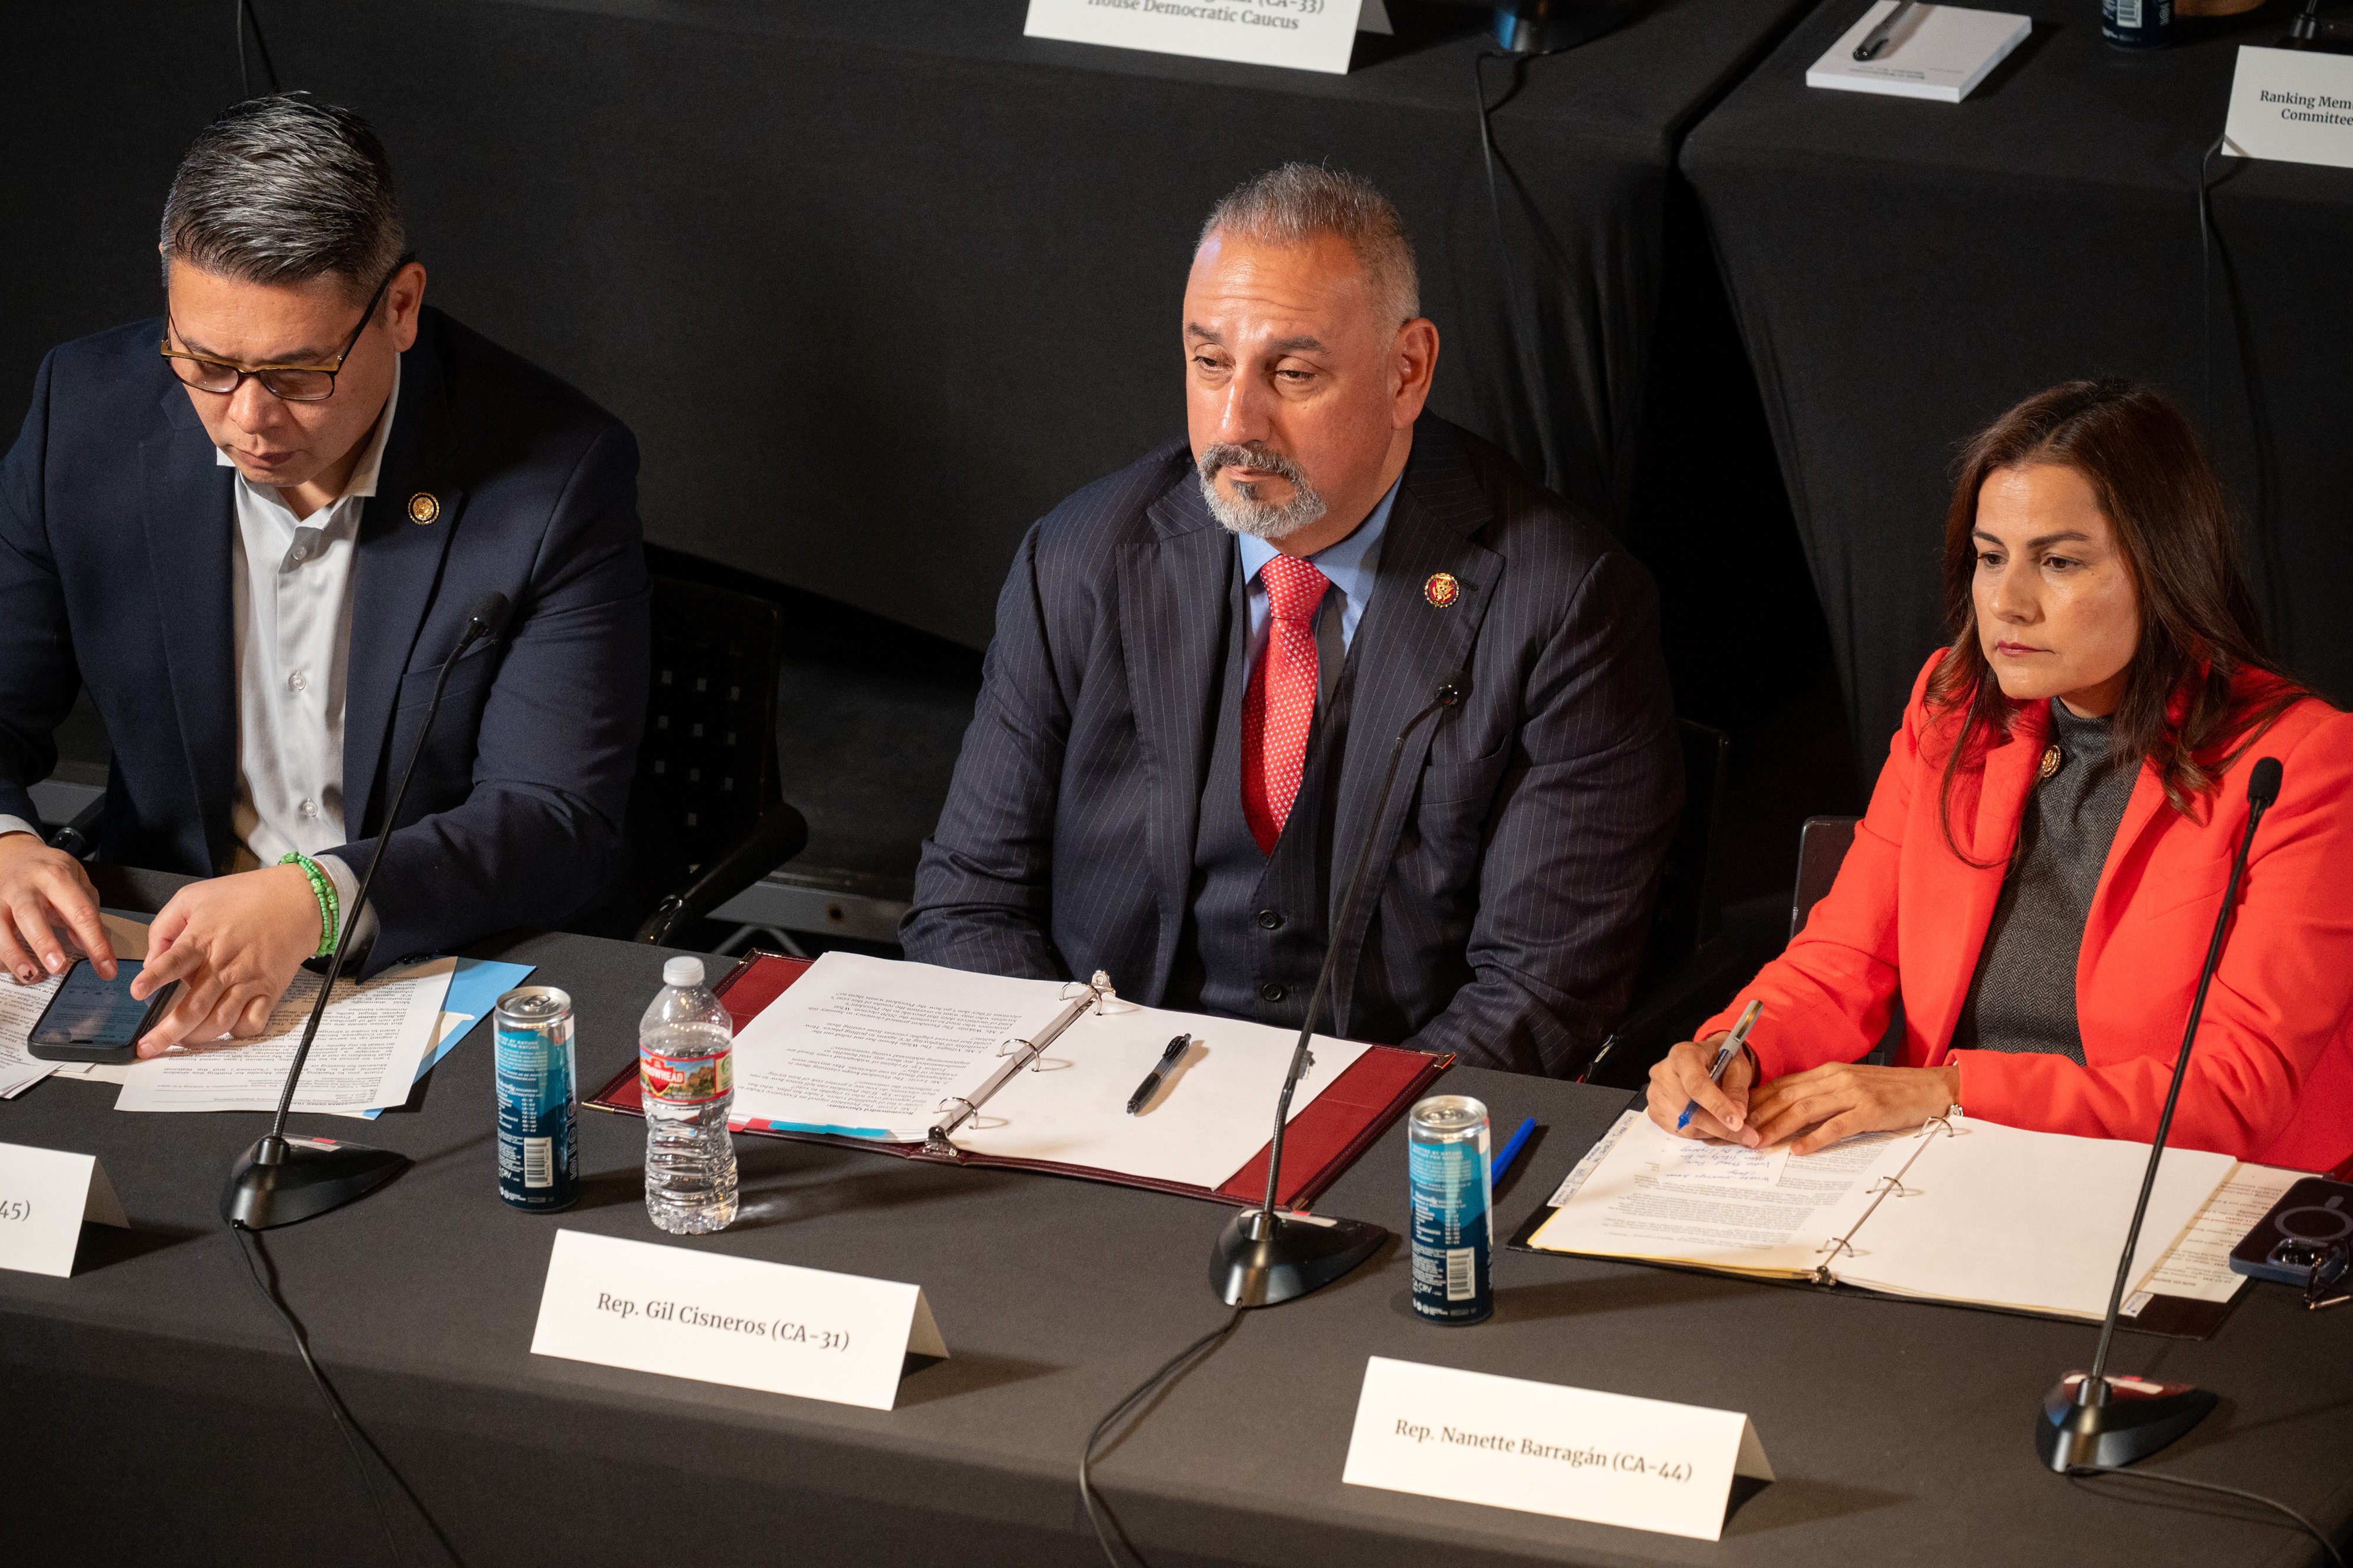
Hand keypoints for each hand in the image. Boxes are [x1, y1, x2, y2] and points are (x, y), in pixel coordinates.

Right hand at [0, 831, 114, 984]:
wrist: (15, 854)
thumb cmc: (51, 871)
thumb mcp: (77, 880)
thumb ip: (86, 909)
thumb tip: (87, 944)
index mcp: (56, 876)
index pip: (80, 912)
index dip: (95, 942)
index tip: (106, 968)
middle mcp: (24, 886)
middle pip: (30, 914)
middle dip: (45, 943)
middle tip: (59, 968)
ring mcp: (0, 897)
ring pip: (1, 927)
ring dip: (14, 954)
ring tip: (31, 976)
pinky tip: (9, 969)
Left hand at [130, 864, 322, 1054]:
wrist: (298, 899)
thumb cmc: (246, 896)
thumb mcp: (194, 897)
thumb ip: (164, 927)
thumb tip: (153, 961)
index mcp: (202, 939)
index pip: (172, 962)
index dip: (153, 978)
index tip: (136, 992)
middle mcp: (223, 964)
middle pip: (192, 1007)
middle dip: (166, 1032)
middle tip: (147, 1047)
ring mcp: (248, 980)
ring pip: (219, 1021)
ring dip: (197, 1038)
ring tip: (181, 1043)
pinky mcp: (269, 989)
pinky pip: (253, 1021)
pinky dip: (237, 1031)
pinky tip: (224, 1029)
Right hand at [1646, 1033, 1758, 1144]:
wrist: (1705, 1061)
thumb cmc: (1722, 1062)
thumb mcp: (1737, 1067)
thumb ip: (1737, 1089)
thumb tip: (1738, 1115)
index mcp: (1683, 1055)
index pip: (1696, 1083)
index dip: (1717, 1105)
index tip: (1738, 1122)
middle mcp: (1662, 1073)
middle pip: (1690, 1109)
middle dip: (1720, 1126)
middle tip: (1747, 1136)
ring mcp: (1655, 1093)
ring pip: (1685, 1124)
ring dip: (1712, 1131)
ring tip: (1730, 1127)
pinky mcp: (1654, 1110)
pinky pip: (1679, 1130)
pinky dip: (1701, 1133)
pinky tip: (1712, 1124)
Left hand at [1743, 1061, 1961, 1154]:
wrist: (1931, 1088)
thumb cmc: (1890, 1090)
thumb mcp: (1850, 1086)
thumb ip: (1822, 1095)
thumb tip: (1790, 1111)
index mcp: (1828, 1072)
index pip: (1782, 1085)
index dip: (1756, 1100)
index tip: (1736, 1116)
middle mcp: (1835, 1079)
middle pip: (1786, 1096)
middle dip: (1758, 1116)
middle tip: (1738, 1134)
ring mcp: (1853, 1094)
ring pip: (1805, 1109)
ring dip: (1778, 1127)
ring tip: (1760, 1143)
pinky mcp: (1870, 1111)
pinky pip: (1837, 1126)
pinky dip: (1816, 1138)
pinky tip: (1800, 1150)